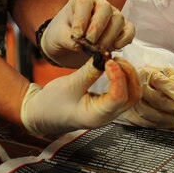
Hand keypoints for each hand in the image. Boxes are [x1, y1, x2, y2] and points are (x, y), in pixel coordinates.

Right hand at [20, 57, 140, 137]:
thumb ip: (90, 71)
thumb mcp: (70, 84)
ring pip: (131, 95)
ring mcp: (108, 112)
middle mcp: (107, 117)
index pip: (119, 97)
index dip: (118, 76)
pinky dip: (123, 79)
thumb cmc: (51, 103)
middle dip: (128, 74)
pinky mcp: (107, 106)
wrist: (41, 114)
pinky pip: (124, 93)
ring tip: (114, 61)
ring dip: (128, 76)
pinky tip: (113, 68)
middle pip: (132, 96)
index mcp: (96, 116)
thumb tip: (105, 56)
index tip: (109, 61)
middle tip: (114, 59)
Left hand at [39, 0, 135, 67]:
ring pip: (118, 19)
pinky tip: (115, 48)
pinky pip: (129, 30)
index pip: (84, 2)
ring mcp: (112, 16)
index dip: (82, 18)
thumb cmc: (61, 35)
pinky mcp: (120, 29)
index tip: (76, 35)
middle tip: (90, 42)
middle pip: (105, 8)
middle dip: (98, 27)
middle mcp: (99, 4)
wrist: (66, 47)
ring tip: (98, 50)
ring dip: (109, 36)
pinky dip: (125, 39)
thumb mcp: (58, 36)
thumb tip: (82, 46)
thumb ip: (68, 39)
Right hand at [121, 66, 173, 128]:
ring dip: (169, 119)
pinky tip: (171, 123)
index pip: (164, 83)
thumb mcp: (166, 72)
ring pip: (151, 114)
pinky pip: (146, 123)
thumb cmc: (155, 79)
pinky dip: (161, 125)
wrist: (136, 84)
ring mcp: (132, 102)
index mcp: (148, 73)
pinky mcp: (130, 115)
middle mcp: (137, 86)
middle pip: (157, 100)